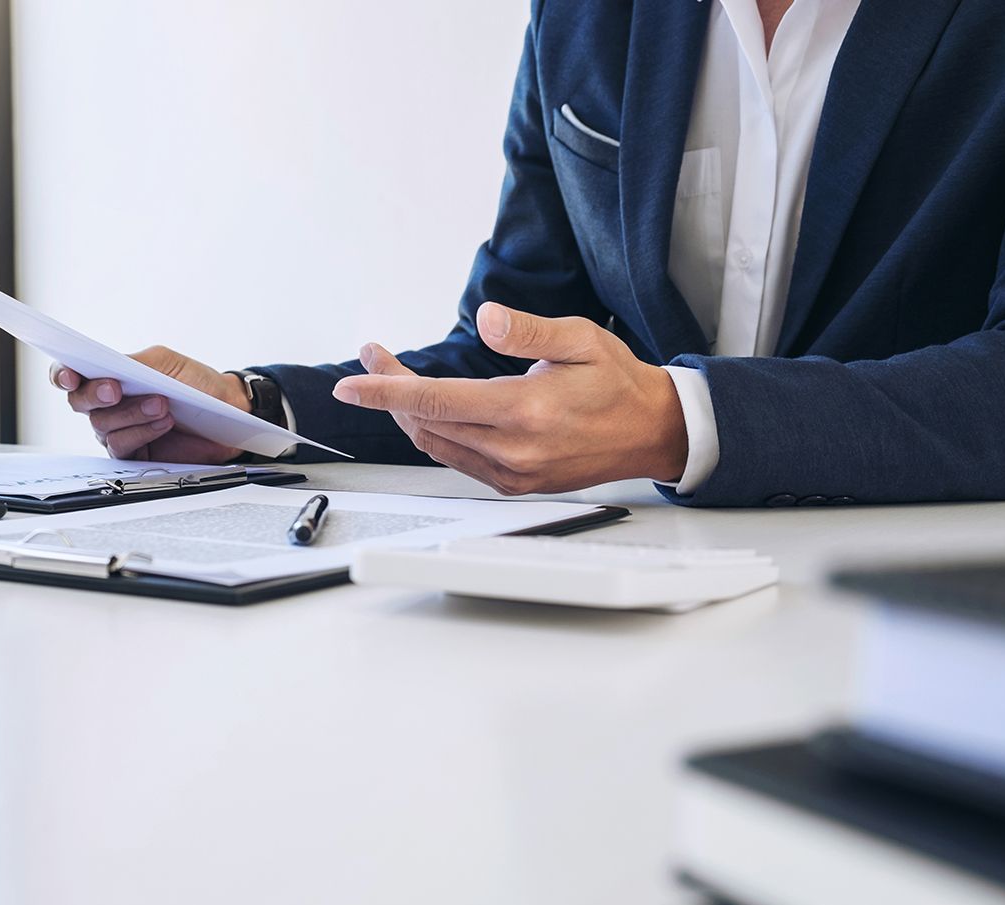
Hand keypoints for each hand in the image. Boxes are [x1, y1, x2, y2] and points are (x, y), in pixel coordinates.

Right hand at [52, 346, 250, 462]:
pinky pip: (123, 446)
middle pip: (80, 402)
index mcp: (110, 376)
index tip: (70, 375)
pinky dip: (142, 432)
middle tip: (115, 389)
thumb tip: (108, 366)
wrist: (225, 411)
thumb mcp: (163, 363)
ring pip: (103, 425)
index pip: (72, 375)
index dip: (62, 375)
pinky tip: (164, 422)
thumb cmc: (194, 383)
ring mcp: (119, 430)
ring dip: (131, 413)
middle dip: (95, 394)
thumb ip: (133, 363)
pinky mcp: (134, 454)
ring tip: (161, 404)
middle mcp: (108, 404)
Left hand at [332, 303, 687, 494]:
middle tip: (374, 358)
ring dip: (407, 413)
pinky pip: (457, 460)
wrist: (653, 432)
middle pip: (426, 422)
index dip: (385, 392)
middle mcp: (513, 449)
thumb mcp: (581, 338)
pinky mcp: (515, 484)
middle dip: (390, 390)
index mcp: (525, 411)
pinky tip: (428, 410)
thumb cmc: (619, 382)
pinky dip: (434, 434)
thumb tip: (485, 319)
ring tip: (393, 378)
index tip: (351, 384)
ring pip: (436, 445)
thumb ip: (528, 331)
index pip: (434, 401)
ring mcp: (513, 472)